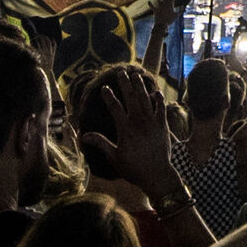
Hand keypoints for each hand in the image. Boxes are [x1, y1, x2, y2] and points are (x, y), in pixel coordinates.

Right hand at [103, 71, 177, 193]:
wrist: (157, 175)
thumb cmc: (133, 168)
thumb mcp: (114, 157)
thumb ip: (100, 143)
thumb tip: (83, 136)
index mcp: (125, 129)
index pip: (115, 107)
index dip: (109, 96)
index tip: (105, 88)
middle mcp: (139, 122)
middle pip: (131, 98)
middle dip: (125, 84)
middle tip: (121, 72)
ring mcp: (152, 122)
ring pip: (146, 99)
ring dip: (140, 86)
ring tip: (136, 75)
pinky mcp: (163, 126)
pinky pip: (161, 108)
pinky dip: (158, 99)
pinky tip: (156, 91)